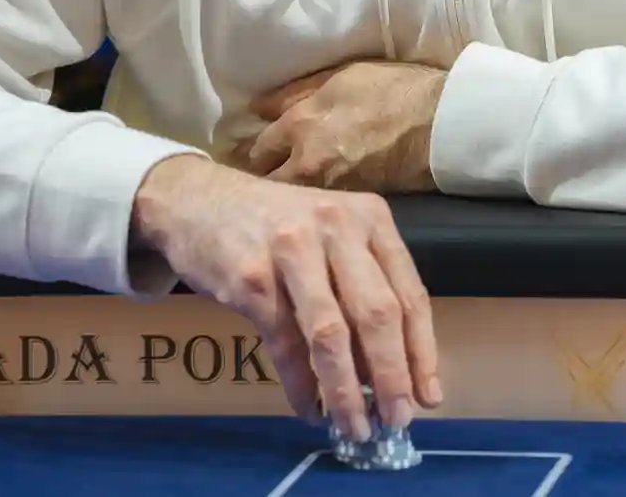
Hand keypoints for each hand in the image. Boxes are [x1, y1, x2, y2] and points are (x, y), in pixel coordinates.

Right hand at [131, 155, 438, 443]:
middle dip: (392, 376)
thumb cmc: (276, 225)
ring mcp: (292, 250)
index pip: (410, 293)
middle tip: (396, 420)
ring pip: (331, 335)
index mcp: (370, 218)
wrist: (197, 200)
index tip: (427, 397)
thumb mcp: (332, 236)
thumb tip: (389, 370)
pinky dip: (301, 385)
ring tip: (355, 426)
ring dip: (346, 391)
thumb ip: (364, 287)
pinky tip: (309, 409)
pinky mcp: (252, 277)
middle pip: (377, 314)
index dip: (422, 351)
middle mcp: (337, 227)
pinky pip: (285, 344)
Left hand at [234, 62, 446, 191]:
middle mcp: (306, 161)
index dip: (254, 152)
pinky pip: (320, 212)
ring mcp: (330, 188)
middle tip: (266, 183)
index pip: (256, 149)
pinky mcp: (353, 207)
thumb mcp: (342, 76)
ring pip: (292, 204)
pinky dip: (314, 212)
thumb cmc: (395, 90)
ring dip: (286, 202)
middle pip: (266, 184)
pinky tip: (316, 211)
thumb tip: (257, 107)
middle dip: (263, 183)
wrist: (443, 122)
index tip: (254, 156)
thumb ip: (295, 93)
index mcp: (300, 124)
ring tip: (288, 202)